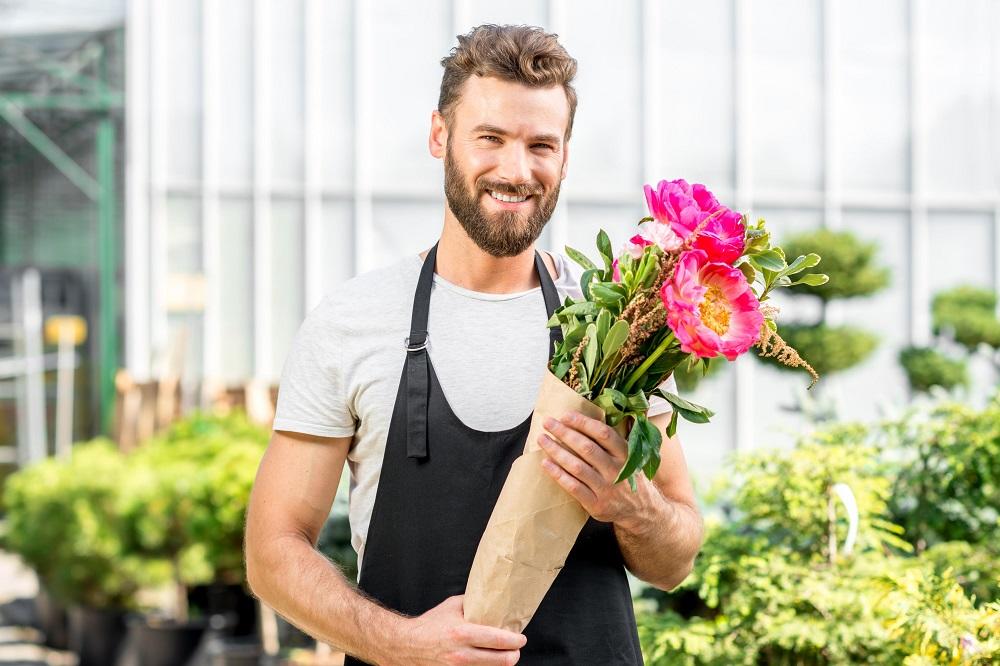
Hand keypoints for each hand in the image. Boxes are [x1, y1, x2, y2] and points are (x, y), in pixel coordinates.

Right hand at [387, 595, 524, 664]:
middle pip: (501, 661)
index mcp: (462, 633)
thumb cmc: (430, 624)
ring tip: (505, 655)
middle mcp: (461, 654)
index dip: (515, 641)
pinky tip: (489, 660)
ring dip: (502, 663)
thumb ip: (473, 602)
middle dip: (513, 655)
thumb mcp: (452, 606)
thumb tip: (492, 597)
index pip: (498, 639)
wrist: (408, 645)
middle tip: (516, 649)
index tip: (521, 638)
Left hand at [538, 412, 655, 531]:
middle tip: (548, 423)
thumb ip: (612, 441)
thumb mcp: (629, 457)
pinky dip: (558, 474)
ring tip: (542, 440)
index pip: (603, 433)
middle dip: (565, 433)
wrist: (642, 511)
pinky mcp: (596, 504)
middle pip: (586, 448)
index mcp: (625, 454)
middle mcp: (616, 470)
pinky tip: (546, 463)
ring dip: (557, 451)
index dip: (583, 422)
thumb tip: (586, 420)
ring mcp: (606, 488)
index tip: (566, 415)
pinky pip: (573, 487)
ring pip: (577, 466)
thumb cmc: (628, 477)